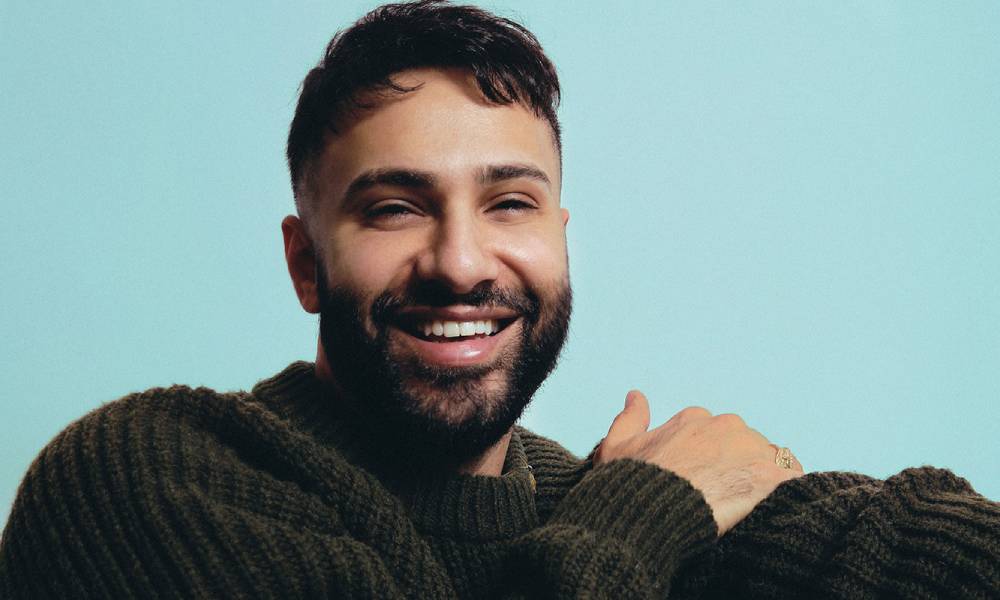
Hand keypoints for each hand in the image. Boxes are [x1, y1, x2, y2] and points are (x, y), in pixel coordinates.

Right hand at [594, 390, 803, 535]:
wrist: (651, 512)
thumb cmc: (632, 483)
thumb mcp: (617, 447)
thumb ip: (630, 418)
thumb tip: (635, 395)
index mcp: (694, 419)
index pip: (717, 433)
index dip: (714, 458)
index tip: (708, 479)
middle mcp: (725, 425)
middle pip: (746, 444)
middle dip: (741, 466)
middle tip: (728, 497)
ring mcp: (749, 448)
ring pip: (771, 459)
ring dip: (765, 478)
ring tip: (753, 507)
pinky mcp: (770, 475)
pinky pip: (794, 478)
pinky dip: (791, 490)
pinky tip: (780, 507)